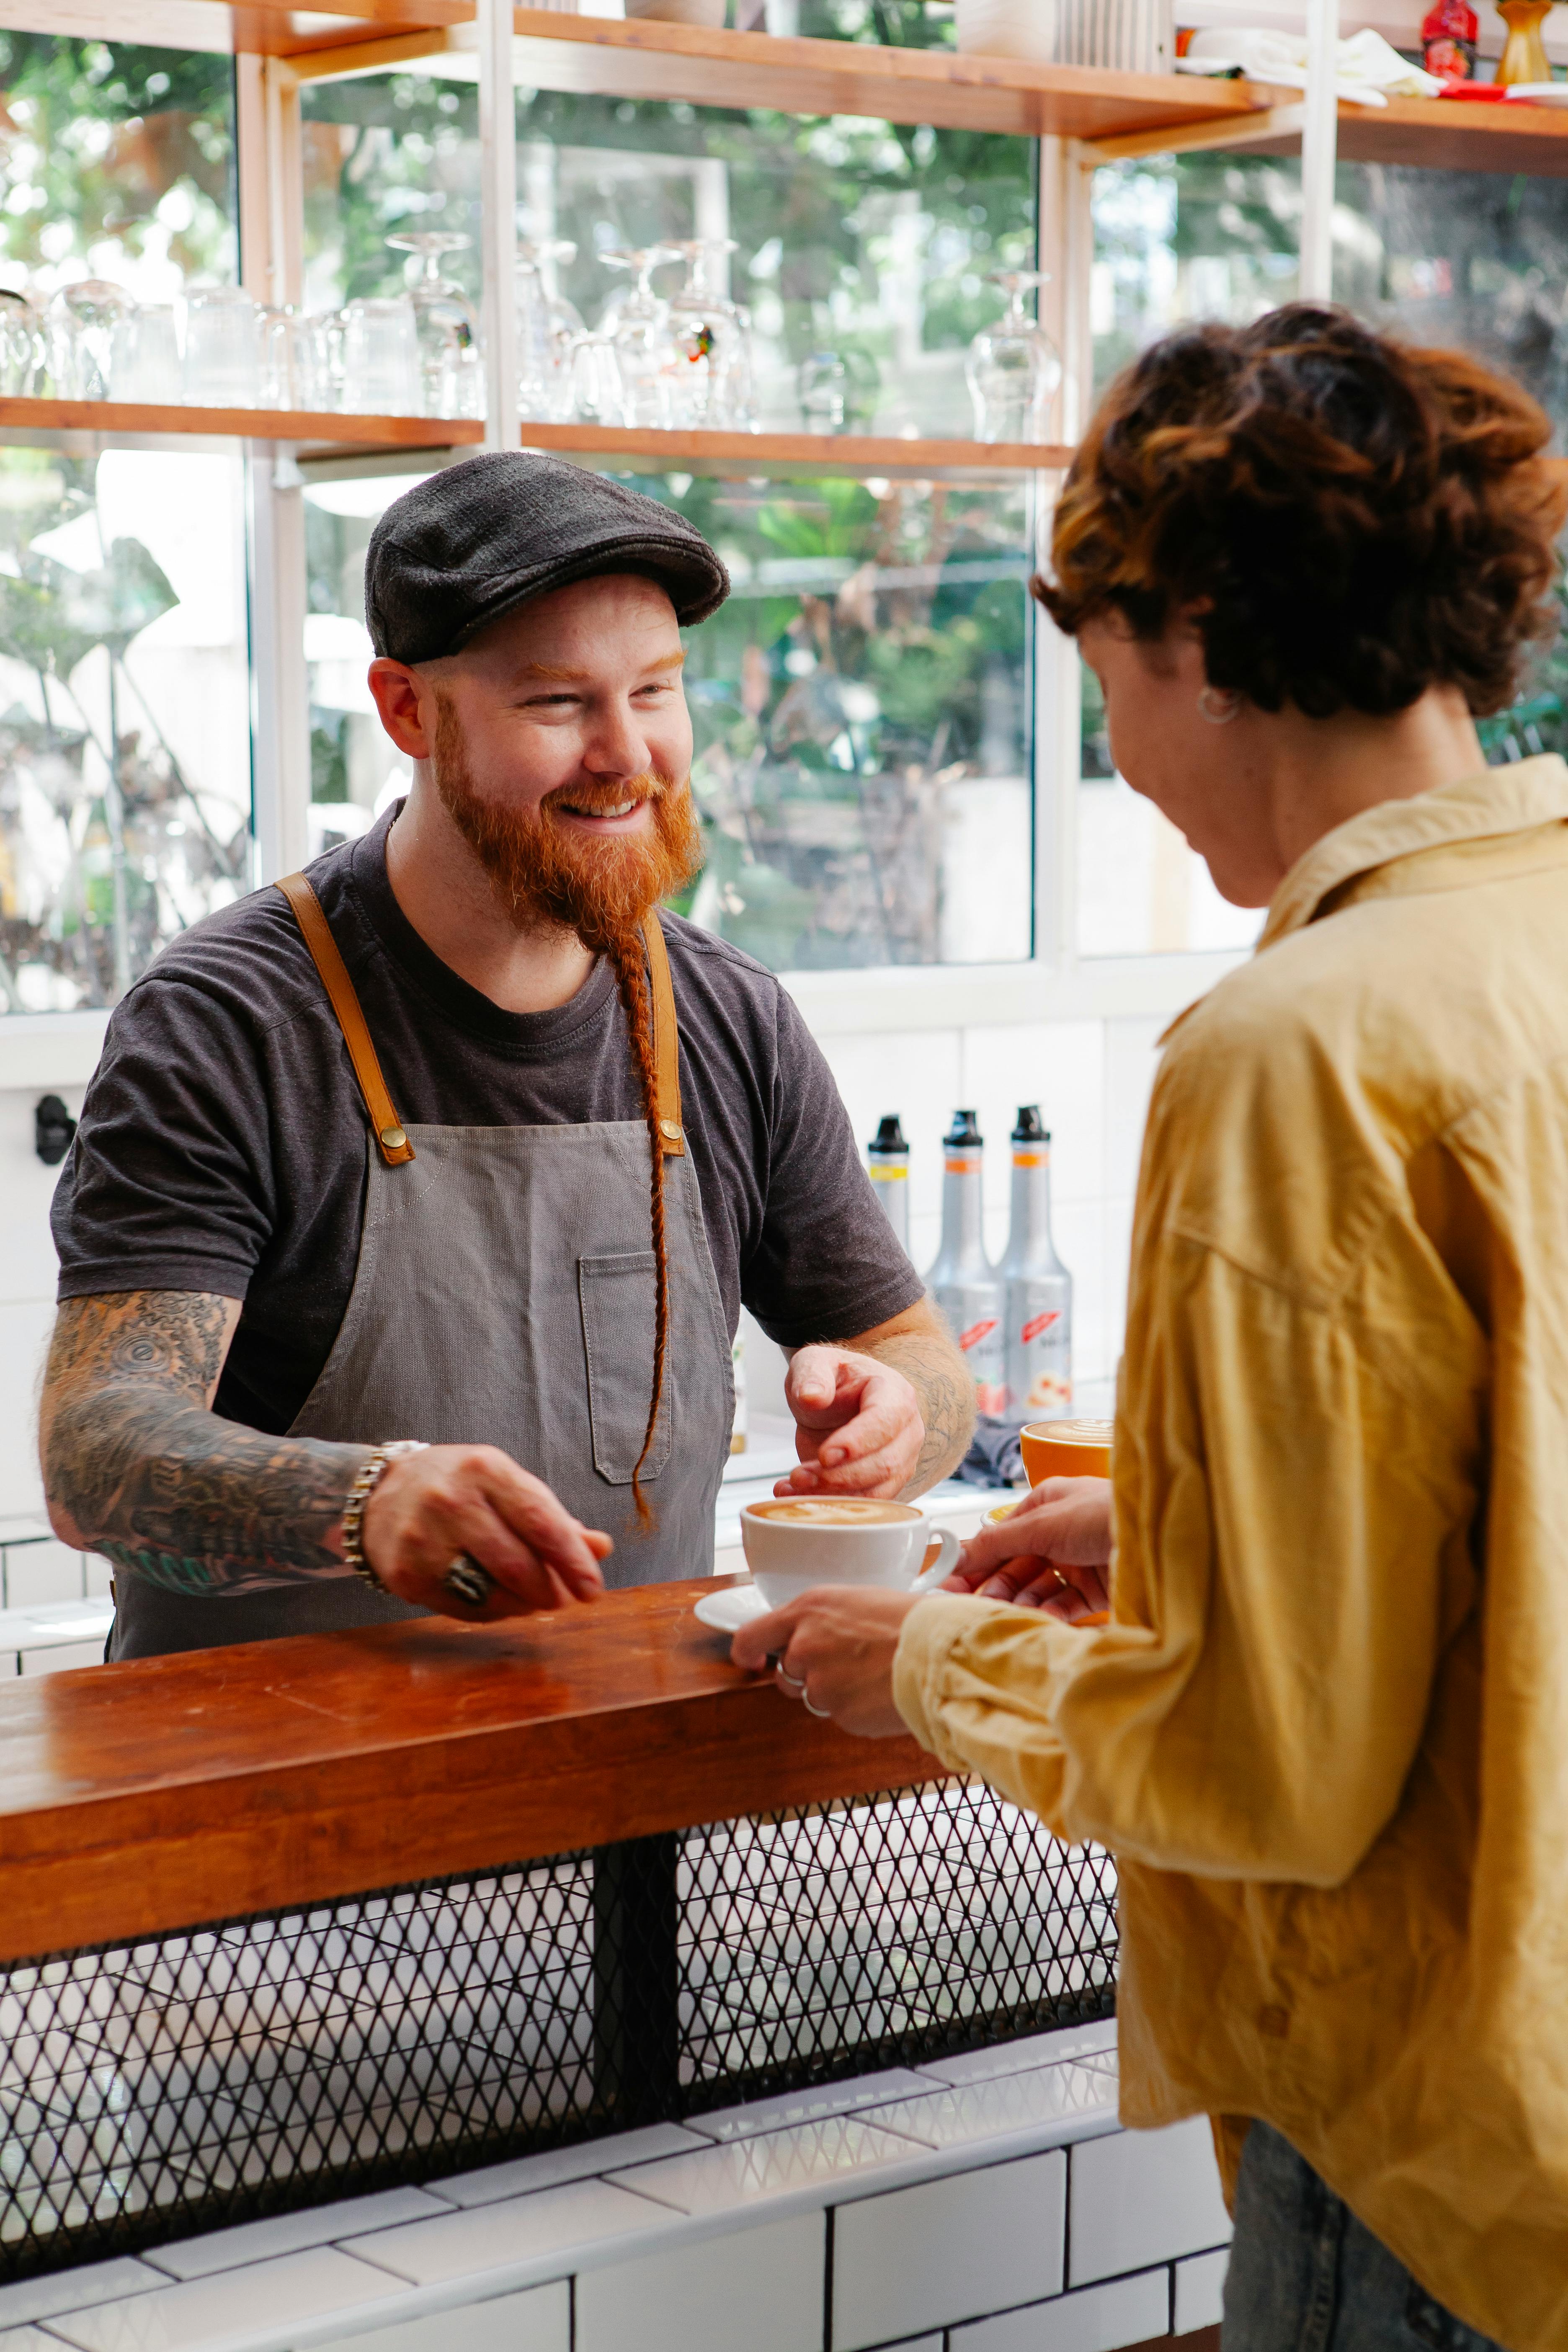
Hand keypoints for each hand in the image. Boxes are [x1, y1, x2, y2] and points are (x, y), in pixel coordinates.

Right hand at [360, 1445, 610, 1620]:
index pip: (540, 1520)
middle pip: (517, 1564)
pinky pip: (463, 1609)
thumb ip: (552, 1518)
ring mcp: (423, 1541)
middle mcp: (450, 1501)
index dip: (572, 1559)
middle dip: (550, 1590)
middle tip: (564, 1597)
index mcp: (484, 1470)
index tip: (593, 1588)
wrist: (376, 1496)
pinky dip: (493, 1612)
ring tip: (534, 1599)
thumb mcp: (505, 1484)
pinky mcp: (405, 1576)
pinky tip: (501, 1602)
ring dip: (524, 1605)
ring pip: (490, 1593)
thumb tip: (600, 1548)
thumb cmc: (458, 1488)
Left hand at [731, 1585, 921, 1737]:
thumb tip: (814, 1635)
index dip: (747, 1653)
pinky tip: (884, 1691)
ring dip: (837, 1691)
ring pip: (816, 1696)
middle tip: (847, 1663)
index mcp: (808, 1610)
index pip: (750, 1636)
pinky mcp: (843, 1717)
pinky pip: (843, 1716)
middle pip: (787, 1672)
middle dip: (809, 1673)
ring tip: (874, 1674)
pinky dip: (859, 1709)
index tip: (753, 1660)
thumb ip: (825, 1620)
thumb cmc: (912, 1619)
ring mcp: (821, 1687)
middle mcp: (805, 1648)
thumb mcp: (860, 1600)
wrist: (942, 1653)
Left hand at [777, 1345, 924, 1499]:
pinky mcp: (887, 1483)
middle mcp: (907, 1430)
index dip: (857, 1441)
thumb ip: (812, 1374)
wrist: (839, 1401)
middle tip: (799, 1475)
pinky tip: (798, 1497)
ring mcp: (901, 1460)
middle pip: (884, 1463)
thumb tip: (812, 1396)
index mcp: (894, 1394)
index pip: (885, 1421)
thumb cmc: (833, 1379)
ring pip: (878, 1490)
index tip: (824, 1455)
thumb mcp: (814, 1362)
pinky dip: (832, 1506)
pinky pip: (866, 1505)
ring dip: (834, 1496)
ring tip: (794, 1487)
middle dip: (839, 1476)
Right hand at [946, 1476, 1112, 1619]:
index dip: (976, 1560)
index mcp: (1047, 1504)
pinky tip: (1034, 1619)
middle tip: (968, 1605)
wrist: (1161, 1537)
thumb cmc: (1103, 1514)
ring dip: (1018, 1600)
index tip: (949, 1582)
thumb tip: (955, 1554)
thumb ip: (997, 1542)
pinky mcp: (1098, 1590)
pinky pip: (1064, 1604)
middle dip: (993, 1584)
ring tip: (1000, 1613)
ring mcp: (1080, 1561)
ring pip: (1038, 1587)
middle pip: (1017, 1564)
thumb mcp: (1042, 1523)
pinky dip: (1047, 1613)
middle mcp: (1062, 1532)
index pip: (1002, 1536)